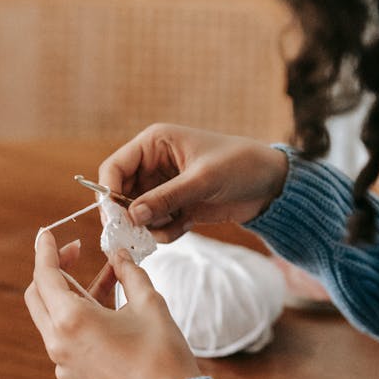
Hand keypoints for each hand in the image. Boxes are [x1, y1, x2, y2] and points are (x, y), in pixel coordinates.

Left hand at [24, 233, 201, 378]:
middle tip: (76, 253)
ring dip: (70, 295)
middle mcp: (59, 344)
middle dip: (53, 271)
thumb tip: (119, 256)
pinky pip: (65, 340)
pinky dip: (77, 319)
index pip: (44, 275)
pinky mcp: (74, 377)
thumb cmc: (162, 355)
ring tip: (105, 280)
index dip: (45, 250)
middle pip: (38, 297)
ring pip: (51, 319)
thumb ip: (129, 273)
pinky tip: (106, 311)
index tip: (47, 234)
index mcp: (72, 321)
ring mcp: (64, 364)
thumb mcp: (149, 303)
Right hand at [99, 123, 288, 242]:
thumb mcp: (202, 180)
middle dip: (129, 216)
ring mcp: (163, 188)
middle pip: (120, 195)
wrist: (271, 184)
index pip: (114, 168)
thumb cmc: (240, 165)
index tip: (115, 219)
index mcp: (154, 144)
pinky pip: (156, 226)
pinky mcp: (175, 207)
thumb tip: (131, 216)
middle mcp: (153, 165)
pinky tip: (188, 224)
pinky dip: (167, 232)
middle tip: (139, 234)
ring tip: (177, 223)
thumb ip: (166, 198)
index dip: (108, 193)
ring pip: (137, 215)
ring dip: (151, 227)